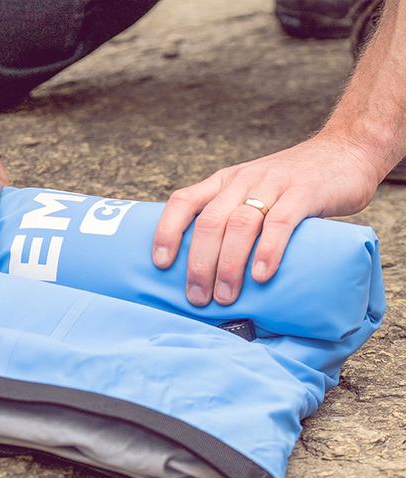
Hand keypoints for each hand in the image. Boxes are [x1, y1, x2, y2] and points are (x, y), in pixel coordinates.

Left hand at [152, 132, 380, 305]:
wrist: (346, 150)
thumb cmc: (292, 185)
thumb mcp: (252, 193)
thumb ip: (233, 220)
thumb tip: (209, 271)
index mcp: (224, 182)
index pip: (183, 201)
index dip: (166, 232)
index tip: (160, 264)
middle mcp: (242, 180)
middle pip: (209, 222)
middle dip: (198, 263)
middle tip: (196, 297)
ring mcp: (273, 184)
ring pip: (240, 224)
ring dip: (228, 265)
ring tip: (225, 296)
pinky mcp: (305, 192)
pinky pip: (281, 222)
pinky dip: (267, 250)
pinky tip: (260, 275)